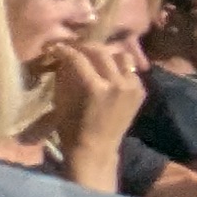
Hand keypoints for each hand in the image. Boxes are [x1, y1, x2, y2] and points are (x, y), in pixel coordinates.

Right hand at [47, 33, 141, 169]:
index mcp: (94, 88)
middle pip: (101, 52)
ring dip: (106, 55)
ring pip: (121, 57)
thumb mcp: (62, 100)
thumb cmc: (71, 128)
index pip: (78, 59)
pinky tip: (108, 72)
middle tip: (74, 48)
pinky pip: (130, 71)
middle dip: (84, 47)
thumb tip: (64, 57)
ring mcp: (133, 87)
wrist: (96, 149)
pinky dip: (119, 68)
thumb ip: (65, 76)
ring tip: (94, 58)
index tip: (56, 47)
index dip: (64, 50)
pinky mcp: (141, 92)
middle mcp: (117, 84)